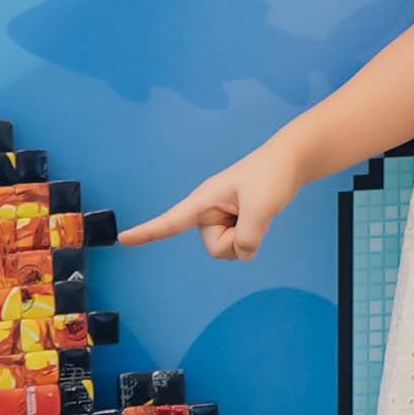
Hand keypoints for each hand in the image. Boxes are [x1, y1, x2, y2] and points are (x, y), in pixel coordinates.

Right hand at [123, 141, 306, 260]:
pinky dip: (252, 235)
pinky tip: (259, 215)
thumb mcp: (261, 207)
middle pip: (216, 247)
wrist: (289, 162)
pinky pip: (239, 244)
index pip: (171, 220)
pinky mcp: (233, 221)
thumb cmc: (270, 176)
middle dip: (237, 240)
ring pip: (228, 249)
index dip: (147, 232)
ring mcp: (221, 217)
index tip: (123, 239)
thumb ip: (247, 238)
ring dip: (246, 237)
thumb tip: (242, 252)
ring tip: (257, 210)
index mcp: (204, 200)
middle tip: (253, 212)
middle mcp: (208, 211)